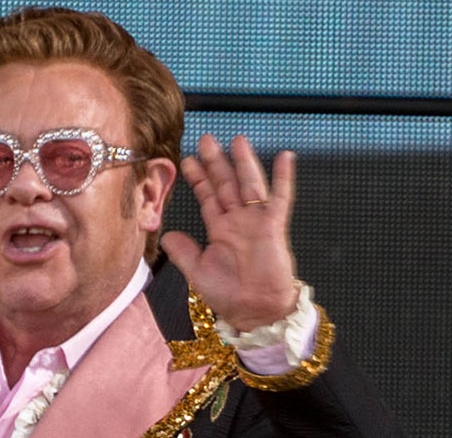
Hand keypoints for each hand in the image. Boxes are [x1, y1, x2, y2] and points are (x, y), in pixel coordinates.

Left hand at [160, 134, 298, 331]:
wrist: (254, 312)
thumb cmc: (229, 295)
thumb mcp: (197, 272)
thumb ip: (182, 252)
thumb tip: (167, 235)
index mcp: (220, 229)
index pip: (208, 196)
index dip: (198, 178)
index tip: (188, 159)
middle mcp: (237, 221)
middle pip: (225, 184)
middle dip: (216, 162)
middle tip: (207, 139)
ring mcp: (256, 221)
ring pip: (248, 184)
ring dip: (244, 162)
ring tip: (238, 140)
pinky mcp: (273, 227)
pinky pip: (280, 198)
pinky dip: (283, 178)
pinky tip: (285, 157)